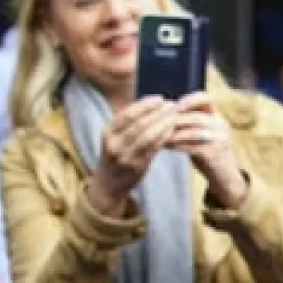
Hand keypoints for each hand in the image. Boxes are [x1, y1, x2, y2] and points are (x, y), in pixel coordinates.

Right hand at [87, 95, 177, 214]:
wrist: (109, 184)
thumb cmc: (116, 156)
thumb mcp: (115, 138)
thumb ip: (128, 124)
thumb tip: (149, 105)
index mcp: (107, 132)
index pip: (126, 114)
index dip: (145, 105)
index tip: (160, 98)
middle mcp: (114, 143)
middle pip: (138, 123)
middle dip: (157, 113)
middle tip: (172, 105)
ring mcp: (125, 156)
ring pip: (146, 136)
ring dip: (162, 124)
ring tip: (175, 116)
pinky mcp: (137, 166)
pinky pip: (152, 149)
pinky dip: (163, 138)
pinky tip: (172, 131)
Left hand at [166, 91, 247, 207]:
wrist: (225, 178)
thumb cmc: (209, 154)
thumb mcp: (201, 134)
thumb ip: (188, 123)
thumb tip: (160, 112)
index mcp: (217, 117)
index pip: (206, 99)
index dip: (189, 99)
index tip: (173, 105)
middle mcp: (221, 125)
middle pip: (193, 116)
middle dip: (172, 119)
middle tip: (154, 122)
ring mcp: (219, 139)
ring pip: (191, 130)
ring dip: (172, 133)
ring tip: (157, 135)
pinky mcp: (214, 153)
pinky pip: (191, 146)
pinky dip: (176, 145)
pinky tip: (165, 147)